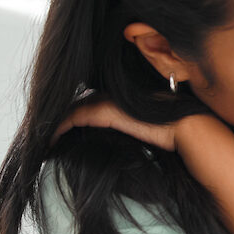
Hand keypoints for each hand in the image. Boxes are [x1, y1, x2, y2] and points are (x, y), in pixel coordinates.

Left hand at [53, 96, 177, 150]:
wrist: (188, 128)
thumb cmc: (174, 132)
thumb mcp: (149, 125)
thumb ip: (131, 124)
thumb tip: (121, 137)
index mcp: (122, 93)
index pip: (90, 101)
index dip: (72, 115)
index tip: (61, 131)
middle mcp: (113, 92)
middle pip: (77, 103)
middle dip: (59, 118)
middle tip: (47, 136)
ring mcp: (109, 100)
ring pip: (71, 109)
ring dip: (56, 124)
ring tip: (45, 140)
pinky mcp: (105, 111)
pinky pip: (73, 117)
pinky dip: (58, 128)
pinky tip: (50, 141)